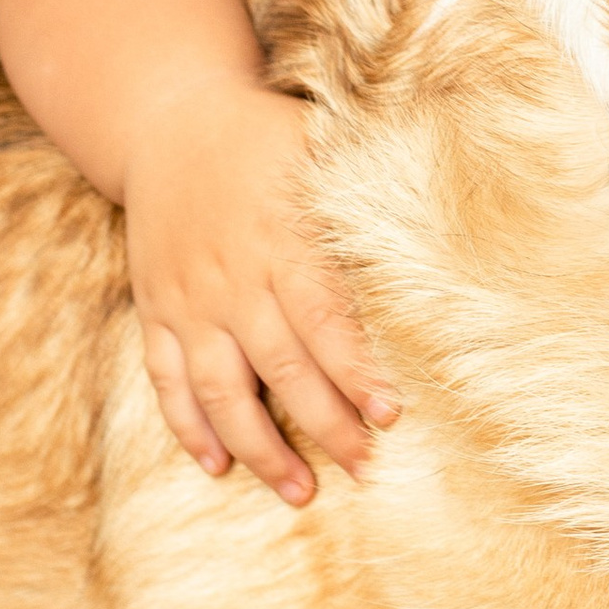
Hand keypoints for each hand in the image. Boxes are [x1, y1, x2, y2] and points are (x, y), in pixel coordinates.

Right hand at [122, 83, 397, 502]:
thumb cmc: (263, 134)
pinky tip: (217, 466)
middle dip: (325, 425)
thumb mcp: (320, 141)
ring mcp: (188, 301)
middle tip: (365, 470)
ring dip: (259, 448)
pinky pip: (166, 380)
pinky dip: (188, 427)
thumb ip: (369, 185)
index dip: (356, 370)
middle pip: (282, 367)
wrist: (166, 116)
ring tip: (300, 493)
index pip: (324, 318)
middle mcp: (232, 278)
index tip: (391, 414)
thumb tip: (453, 208)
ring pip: (221, 390)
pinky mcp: (155, 309)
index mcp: (280, 238)